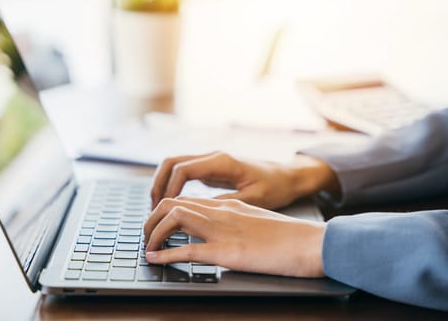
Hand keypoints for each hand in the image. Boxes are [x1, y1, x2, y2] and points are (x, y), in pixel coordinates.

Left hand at [144, 197, 325, 277]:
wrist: (311, 242)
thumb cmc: (289, 237)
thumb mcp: (257, 222)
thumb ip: (236, 223)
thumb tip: (220, 234)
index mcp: (229, 204)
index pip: (187, 200)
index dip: (165, 212)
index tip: (159, 226)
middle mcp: (221, 211)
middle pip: (173, 203)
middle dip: (152, 218)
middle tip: (147, 236)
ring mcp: (222, 229)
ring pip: (174, 218)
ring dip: (154, 232)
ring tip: (148, 246)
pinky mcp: (227, 251)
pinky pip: (187, 250)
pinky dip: (166, 254)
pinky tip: (155, 258)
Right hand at [151, 151, 338, 209]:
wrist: (289, 176)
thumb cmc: (276, 187)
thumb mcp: (254, 198)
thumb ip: (226, 203)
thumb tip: (199, 211)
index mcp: (222, 162)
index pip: (183, 169)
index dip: (169, 188)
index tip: (165, 209)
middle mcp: (212, 157)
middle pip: (171, 162)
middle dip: (158, 183)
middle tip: (153, 208)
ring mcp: (210, 161)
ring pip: (174, 165)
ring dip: (162, 183)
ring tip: (158, 207)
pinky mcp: (211, 169)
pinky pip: (183, 173)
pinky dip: (172, 185)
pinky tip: (172, 203)